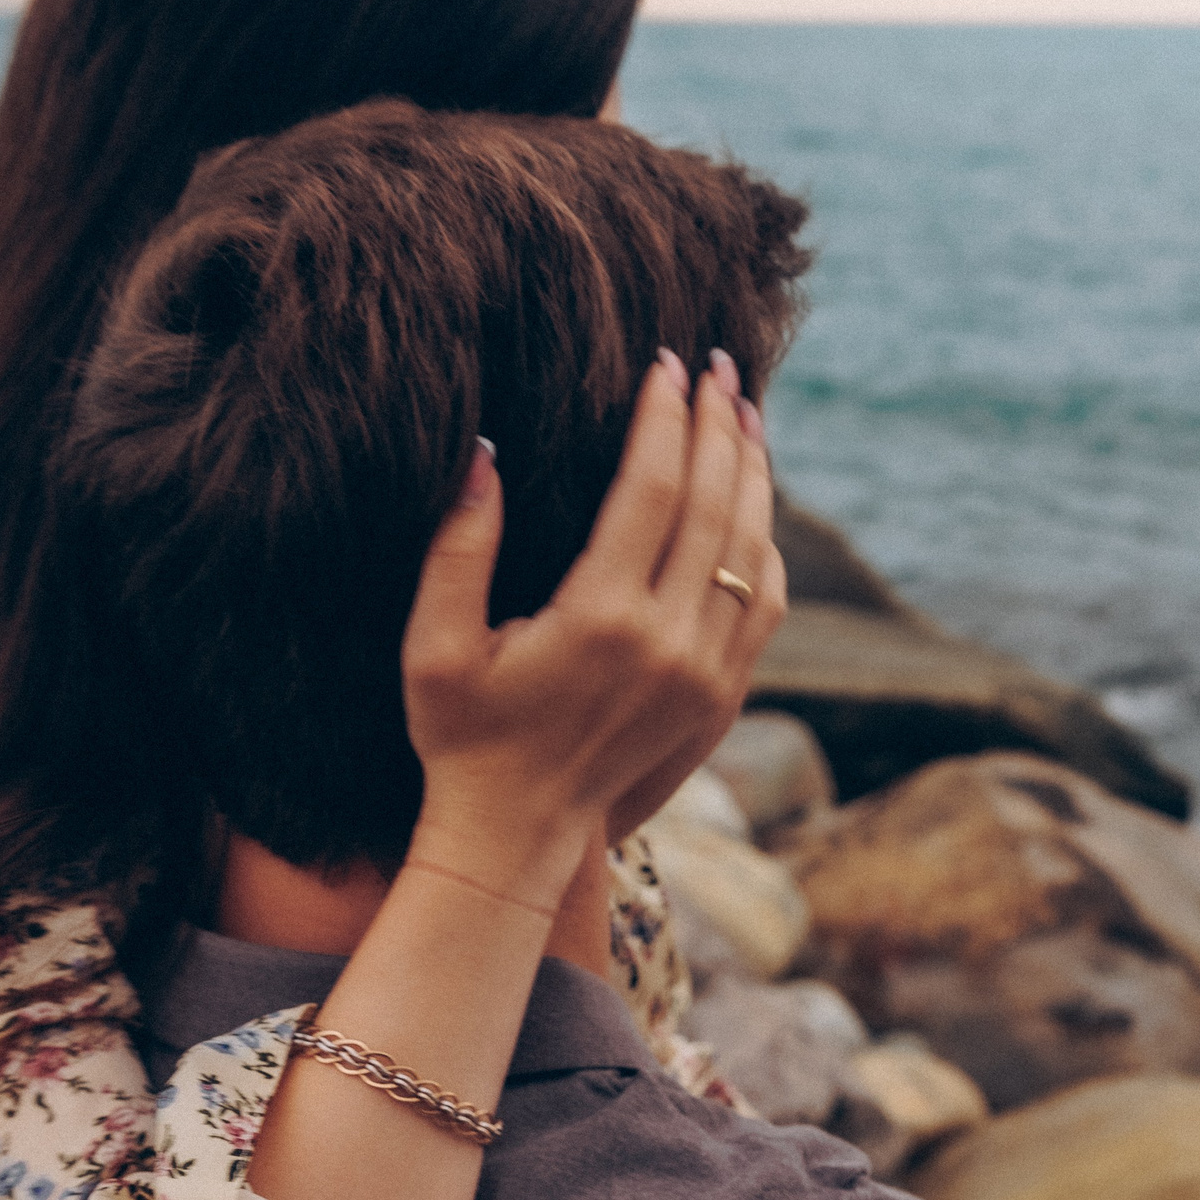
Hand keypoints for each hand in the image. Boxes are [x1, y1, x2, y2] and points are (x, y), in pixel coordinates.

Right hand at [400, 349, 786, 891]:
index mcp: (601, 618)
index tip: (667, 365)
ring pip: (752, 549)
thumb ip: (456, 547)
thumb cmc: (462, 735)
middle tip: (719, 366)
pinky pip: (765, 603)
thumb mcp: (434, 645)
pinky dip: (765, 544)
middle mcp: (668, 643)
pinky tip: (753, 506)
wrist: (517, 834)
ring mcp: (706, 673)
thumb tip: (482, 450)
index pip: (653, 487)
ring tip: (744, 416)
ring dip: (754, 475)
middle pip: (715, 505)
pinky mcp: (724, 696)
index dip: (664, 418)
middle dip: (719, 425)